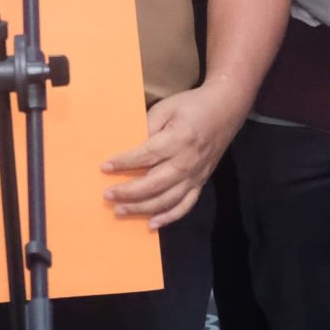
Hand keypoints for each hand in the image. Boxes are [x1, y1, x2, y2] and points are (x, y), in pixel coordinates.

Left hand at [101, 82, 248, 229]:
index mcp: (178, 140)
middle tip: (107, 195)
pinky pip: (185, 206)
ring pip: (167, 200)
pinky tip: (152, 224)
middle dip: (128, 192)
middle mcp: (187, 162)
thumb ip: (148, 127)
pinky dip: (169, 217)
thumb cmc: (192, 105)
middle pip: (154, 184)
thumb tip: (129, 146)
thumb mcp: (166, 108)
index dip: (124, 163)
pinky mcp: (201, 183)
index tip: (104, 167)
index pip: (146, 156)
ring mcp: (195, 176)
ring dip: (142, 208)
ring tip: (120, 210)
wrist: (226, 109)